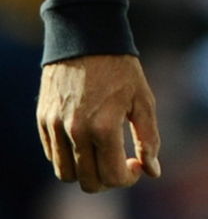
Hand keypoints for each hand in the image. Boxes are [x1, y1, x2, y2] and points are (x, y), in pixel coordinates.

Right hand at [37, 54, 161, 192]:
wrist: (87, 36)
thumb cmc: (120, 67)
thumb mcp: (142, 98)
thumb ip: (149, 137)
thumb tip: (153, 172)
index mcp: (104, 126)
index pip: (112, 176)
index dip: (128, 178)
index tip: (136, 164)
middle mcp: (76, 131)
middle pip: (88, 182)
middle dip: (107, 180)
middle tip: (120, 163)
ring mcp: (55, 126)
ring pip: (66, 174)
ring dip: (85, 172)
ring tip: (102, 154)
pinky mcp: (43, 120)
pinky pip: (53, 155)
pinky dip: (69, 157)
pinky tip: (85, 140)